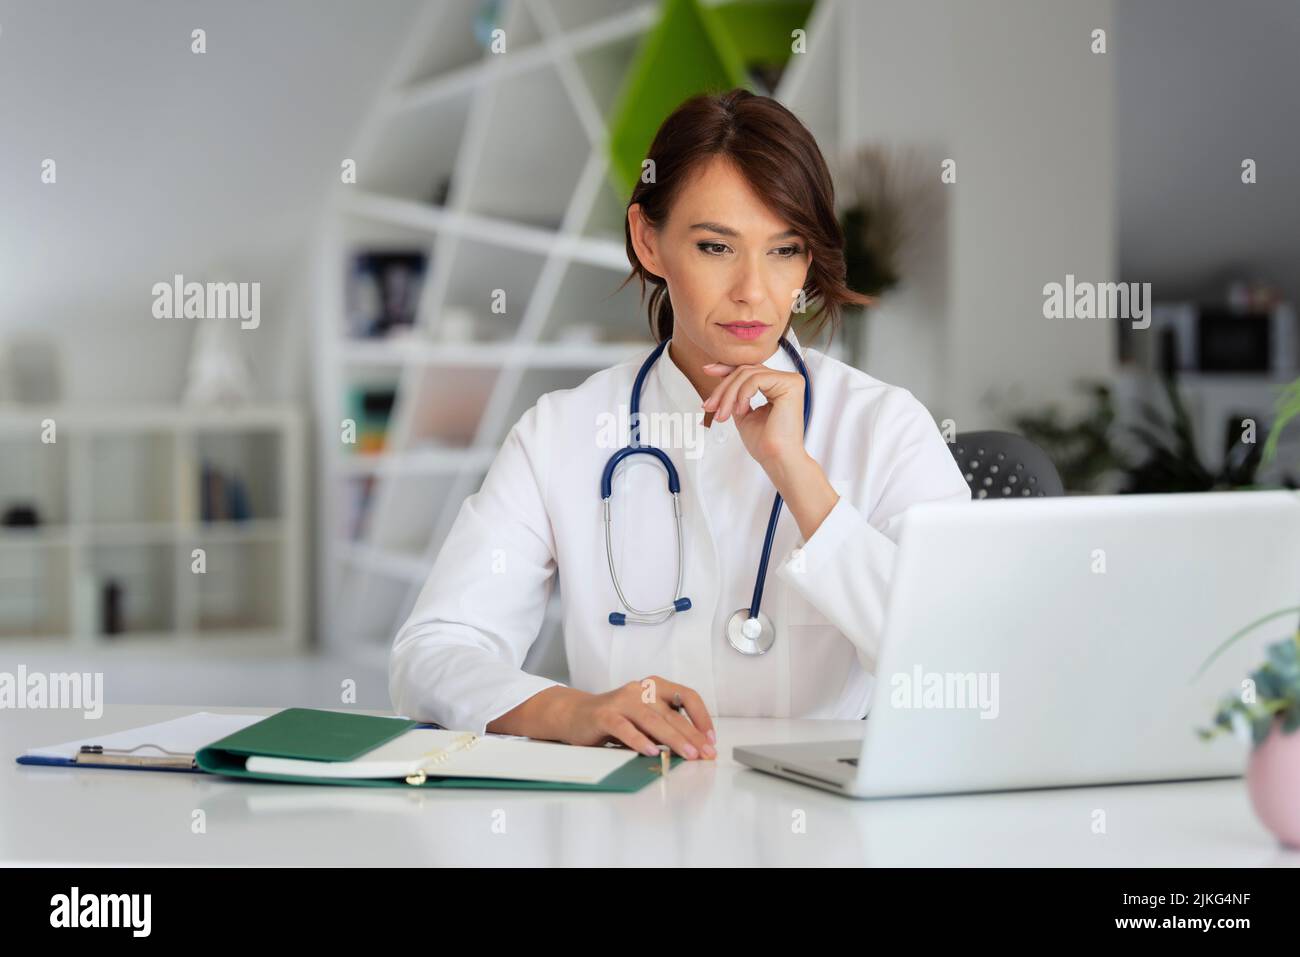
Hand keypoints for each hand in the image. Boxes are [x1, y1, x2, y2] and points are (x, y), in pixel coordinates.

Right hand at [490, 678, 716, 758]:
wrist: (575, 714)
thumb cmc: (615, 718)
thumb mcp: (644, 718)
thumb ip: (665, 726)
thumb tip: (694, 747)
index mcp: (654, 687)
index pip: (686, 696)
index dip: (702, 717)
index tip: (711, 738)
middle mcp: (641, 689)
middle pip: (672, 713)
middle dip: (692, 735)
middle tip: (705, 754)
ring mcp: (622, 700)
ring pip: (652, 720)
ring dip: (673, 739)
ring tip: (687, 754)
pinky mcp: (604, 715)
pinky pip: (625, 728)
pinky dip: (639, 740)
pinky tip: (650, 752)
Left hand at [701, 361, 839, 539]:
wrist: (777, 459)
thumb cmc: (765, 444)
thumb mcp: (743, 412)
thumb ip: (736, 395)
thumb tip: (720, 378)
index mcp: (777, 386)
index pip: (749, 369)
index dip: (726, 368)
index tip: (707, 371)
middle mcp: (786, 381)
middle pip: (746, 371)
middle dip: (723, 388)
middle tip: (709, 407)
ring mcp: (790, 381)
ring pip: (748, 374)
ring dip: (728, 395)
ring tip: (723, 415)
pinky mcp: (790, 384)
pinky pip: (755, 380)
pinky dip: (742, 394)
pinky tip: (740, 410)